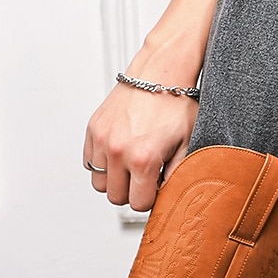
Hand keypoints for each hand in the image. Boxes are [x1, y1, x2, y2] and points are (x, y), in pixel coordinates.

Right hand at [82, 0, 225, 211]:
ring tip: (131, 168)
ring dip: (115, 181)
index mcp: (142, 159)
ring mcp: (102, 139)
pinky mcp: (93, 129)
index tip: (158, 187)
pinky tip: (120, 155)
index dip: (151, 199)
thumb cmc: (177, 105)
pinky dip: (102, 164)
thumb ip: (178, 177)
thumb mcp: (188, 146)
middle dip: (132, 192)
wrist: (160, 73)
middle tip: (146, 178)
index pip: (138, 204)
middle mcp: (117, 150)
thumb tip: (170, 198)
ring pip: (100, 183)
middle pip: (116, 198)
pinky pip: (90, 163)